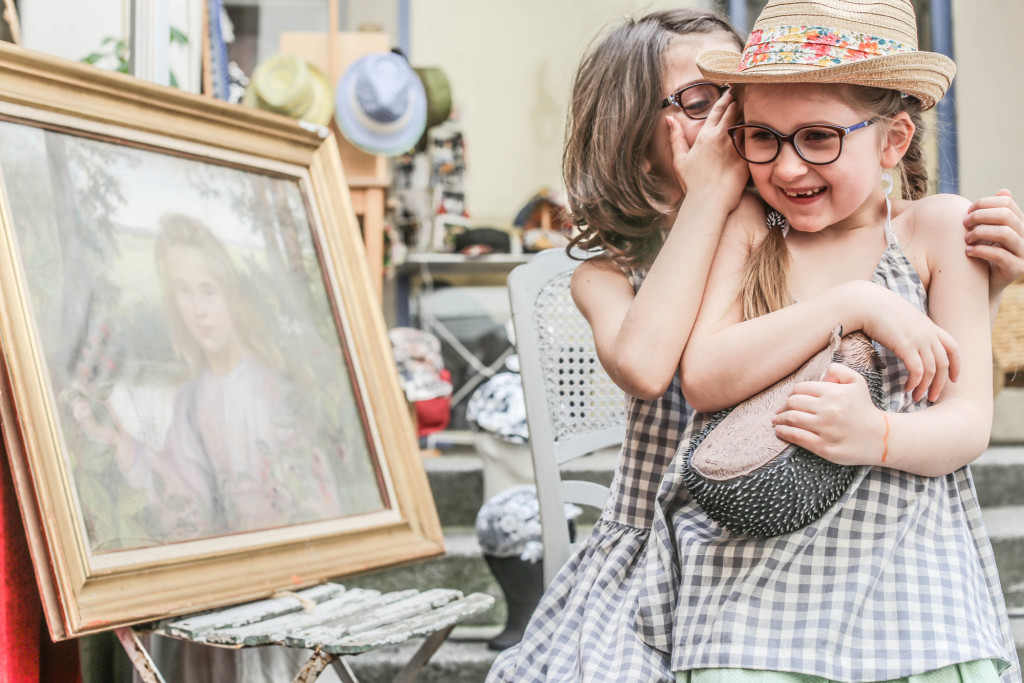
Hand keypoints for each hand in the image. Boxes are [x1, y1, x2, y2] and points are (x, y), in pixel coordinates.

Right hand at [667, 92, 747, 205]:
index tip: (731, 91)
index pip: (718, 109)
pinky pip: (753, 139)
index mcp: (706, 135)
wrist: (709, 201)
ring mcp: (736, 147)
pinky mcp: (746, 157)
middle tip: (745, 94)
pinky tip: (763, 127)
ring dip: (749, 114)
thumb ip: (675, 137)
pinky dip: (756, 132)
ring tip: (755, 107)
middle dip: (739, 101)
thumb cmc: (692, 183)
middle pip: (734, 111)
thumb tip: (669, 118)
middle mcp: (722, 137)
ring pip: (746, 122)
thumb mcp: (679, 159)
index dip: (726, 98)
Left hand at [772, 364, 885, 465]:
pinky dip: (783, 432)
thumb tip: (822, 372)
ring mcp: (826, 429)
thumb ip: (838, 370)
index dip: (792, 395)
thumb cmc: (864, 409)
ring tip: (776, 421)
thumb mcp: (857, 382)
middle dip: (783, 407)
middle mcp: (829, 409)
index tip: (790, 401)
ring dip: (779, 419)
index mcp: (834, 392)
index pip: (801, 389)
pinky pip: (796, 437)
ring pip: (792, 419)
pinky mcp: (824, 447)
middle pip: (793, 403)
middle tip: (780, 412)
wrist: (881, 437)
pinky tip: (780, 431)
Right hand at [854, 282, 958, 401]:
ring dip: (926, 387)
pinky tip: (907, 388)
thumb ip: (909, 327)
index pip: (952, 347)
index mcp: (928, 325)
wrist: (866, 302)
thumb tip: (904, 337)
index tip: (953, 378)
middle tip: (932, 397)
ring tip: (917, 397)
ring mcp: (919, 339)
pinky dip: (915, 382)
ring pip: (932, 370)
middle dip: (940, 384)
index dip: (956, 365)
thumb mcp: (901, 315)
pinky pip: (917, 370)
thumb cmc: (876, 308)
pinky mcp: (906, 346)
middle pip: (944, 363)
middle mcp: (928, 333)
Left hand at [964, 189, 1023, 294]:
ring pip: (1005, 233)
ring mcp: (1022, 252)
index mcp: (1018, 223)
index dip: (985, 203)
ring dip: (981, 233)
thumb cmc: (982, 253)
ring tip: (965, 238)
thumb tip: (1004, 190)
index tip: (967, 211)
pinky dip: (981, 250)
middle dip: (981, 216)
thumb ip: (992, 214)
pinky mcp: (1016, 268)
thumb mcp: (986, 232)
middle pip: (1006, 216)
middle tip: (964, 223)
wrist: (982, 284)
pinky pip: (1000, 255)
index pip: (1007, 203)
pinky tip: (967, 251)